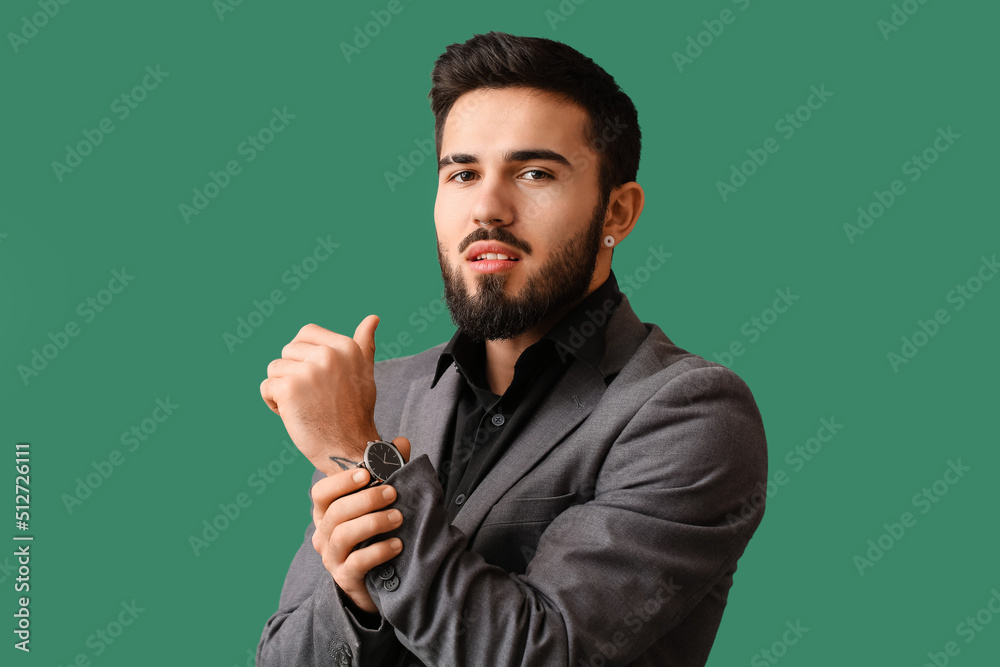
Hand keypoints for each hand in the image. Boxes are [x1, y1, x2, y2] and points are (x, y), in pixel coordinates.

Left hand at [260, 316, 380, 473]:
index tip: (316, 378)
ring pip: (275, 370)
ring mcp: (307, 371)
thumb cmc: (355, 411)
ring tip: (304, 406)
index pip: (305, 333)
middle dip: (293, 374)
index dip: (303, 356)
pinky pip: (267, 387)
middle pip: (288, 351)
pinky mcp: (289, 389)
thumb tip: (373, 318)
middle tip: (313, 398)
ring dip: (282, 390)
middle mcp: (327, 354)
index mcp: (345, 346)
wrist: (350, 449)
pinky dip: (273, 403)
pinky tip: (292, 415)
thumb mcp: (365, 372)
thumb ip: (365, 344)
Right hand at [311, 437, 410, 612]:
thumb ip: (390, 471)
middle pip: (335, 511)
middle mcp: (324, 533)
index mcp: (328, 512)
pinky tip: (397, 544)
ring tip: (398, 518)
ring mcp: (331, 557)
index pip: (321, 492)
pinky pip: (356, 562)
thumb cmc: (378, 533)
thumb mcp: (382, 502)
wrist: (381, 578)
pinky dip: (378, 551)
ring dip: (373, 522)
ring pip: (343, 535)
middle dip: (365, 499)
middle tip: (392, 493)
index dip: (341, 482)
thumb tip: (401, 442)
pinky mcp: (344, 577)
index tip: (366, 473)